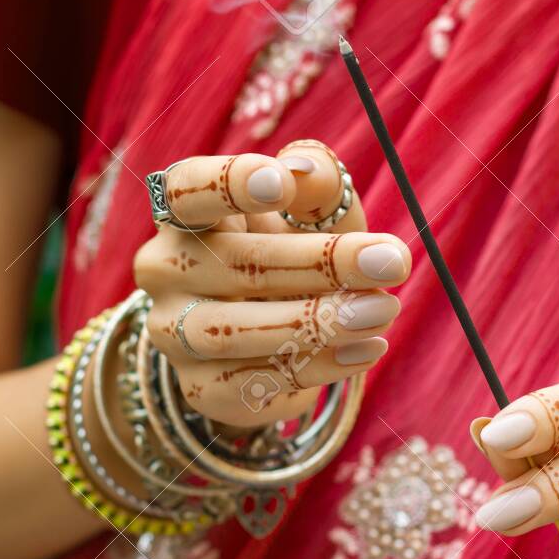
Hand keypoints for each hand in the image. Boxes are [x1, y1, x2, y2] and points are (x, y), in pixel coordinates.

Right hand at [134, 141, 410, 426]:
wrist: (279, 338)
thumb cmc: (297, 254)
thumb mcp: (316, 215)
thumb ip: (317, 184)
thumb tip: (306, 170)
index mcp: (188, 213)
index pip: (187, 190)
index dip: (227, 184)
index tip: (281, 184)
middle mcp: (167, 269)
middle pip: (234, 263)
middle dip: (321, 263)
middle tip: (391, 262)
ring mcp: (173, 332)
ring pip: (232, 331)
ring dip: (316, 322)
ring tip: (381, 311)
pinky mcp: (199, 387)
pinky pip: (251, 383)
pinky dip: (316, 366)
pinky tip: (366, 350)